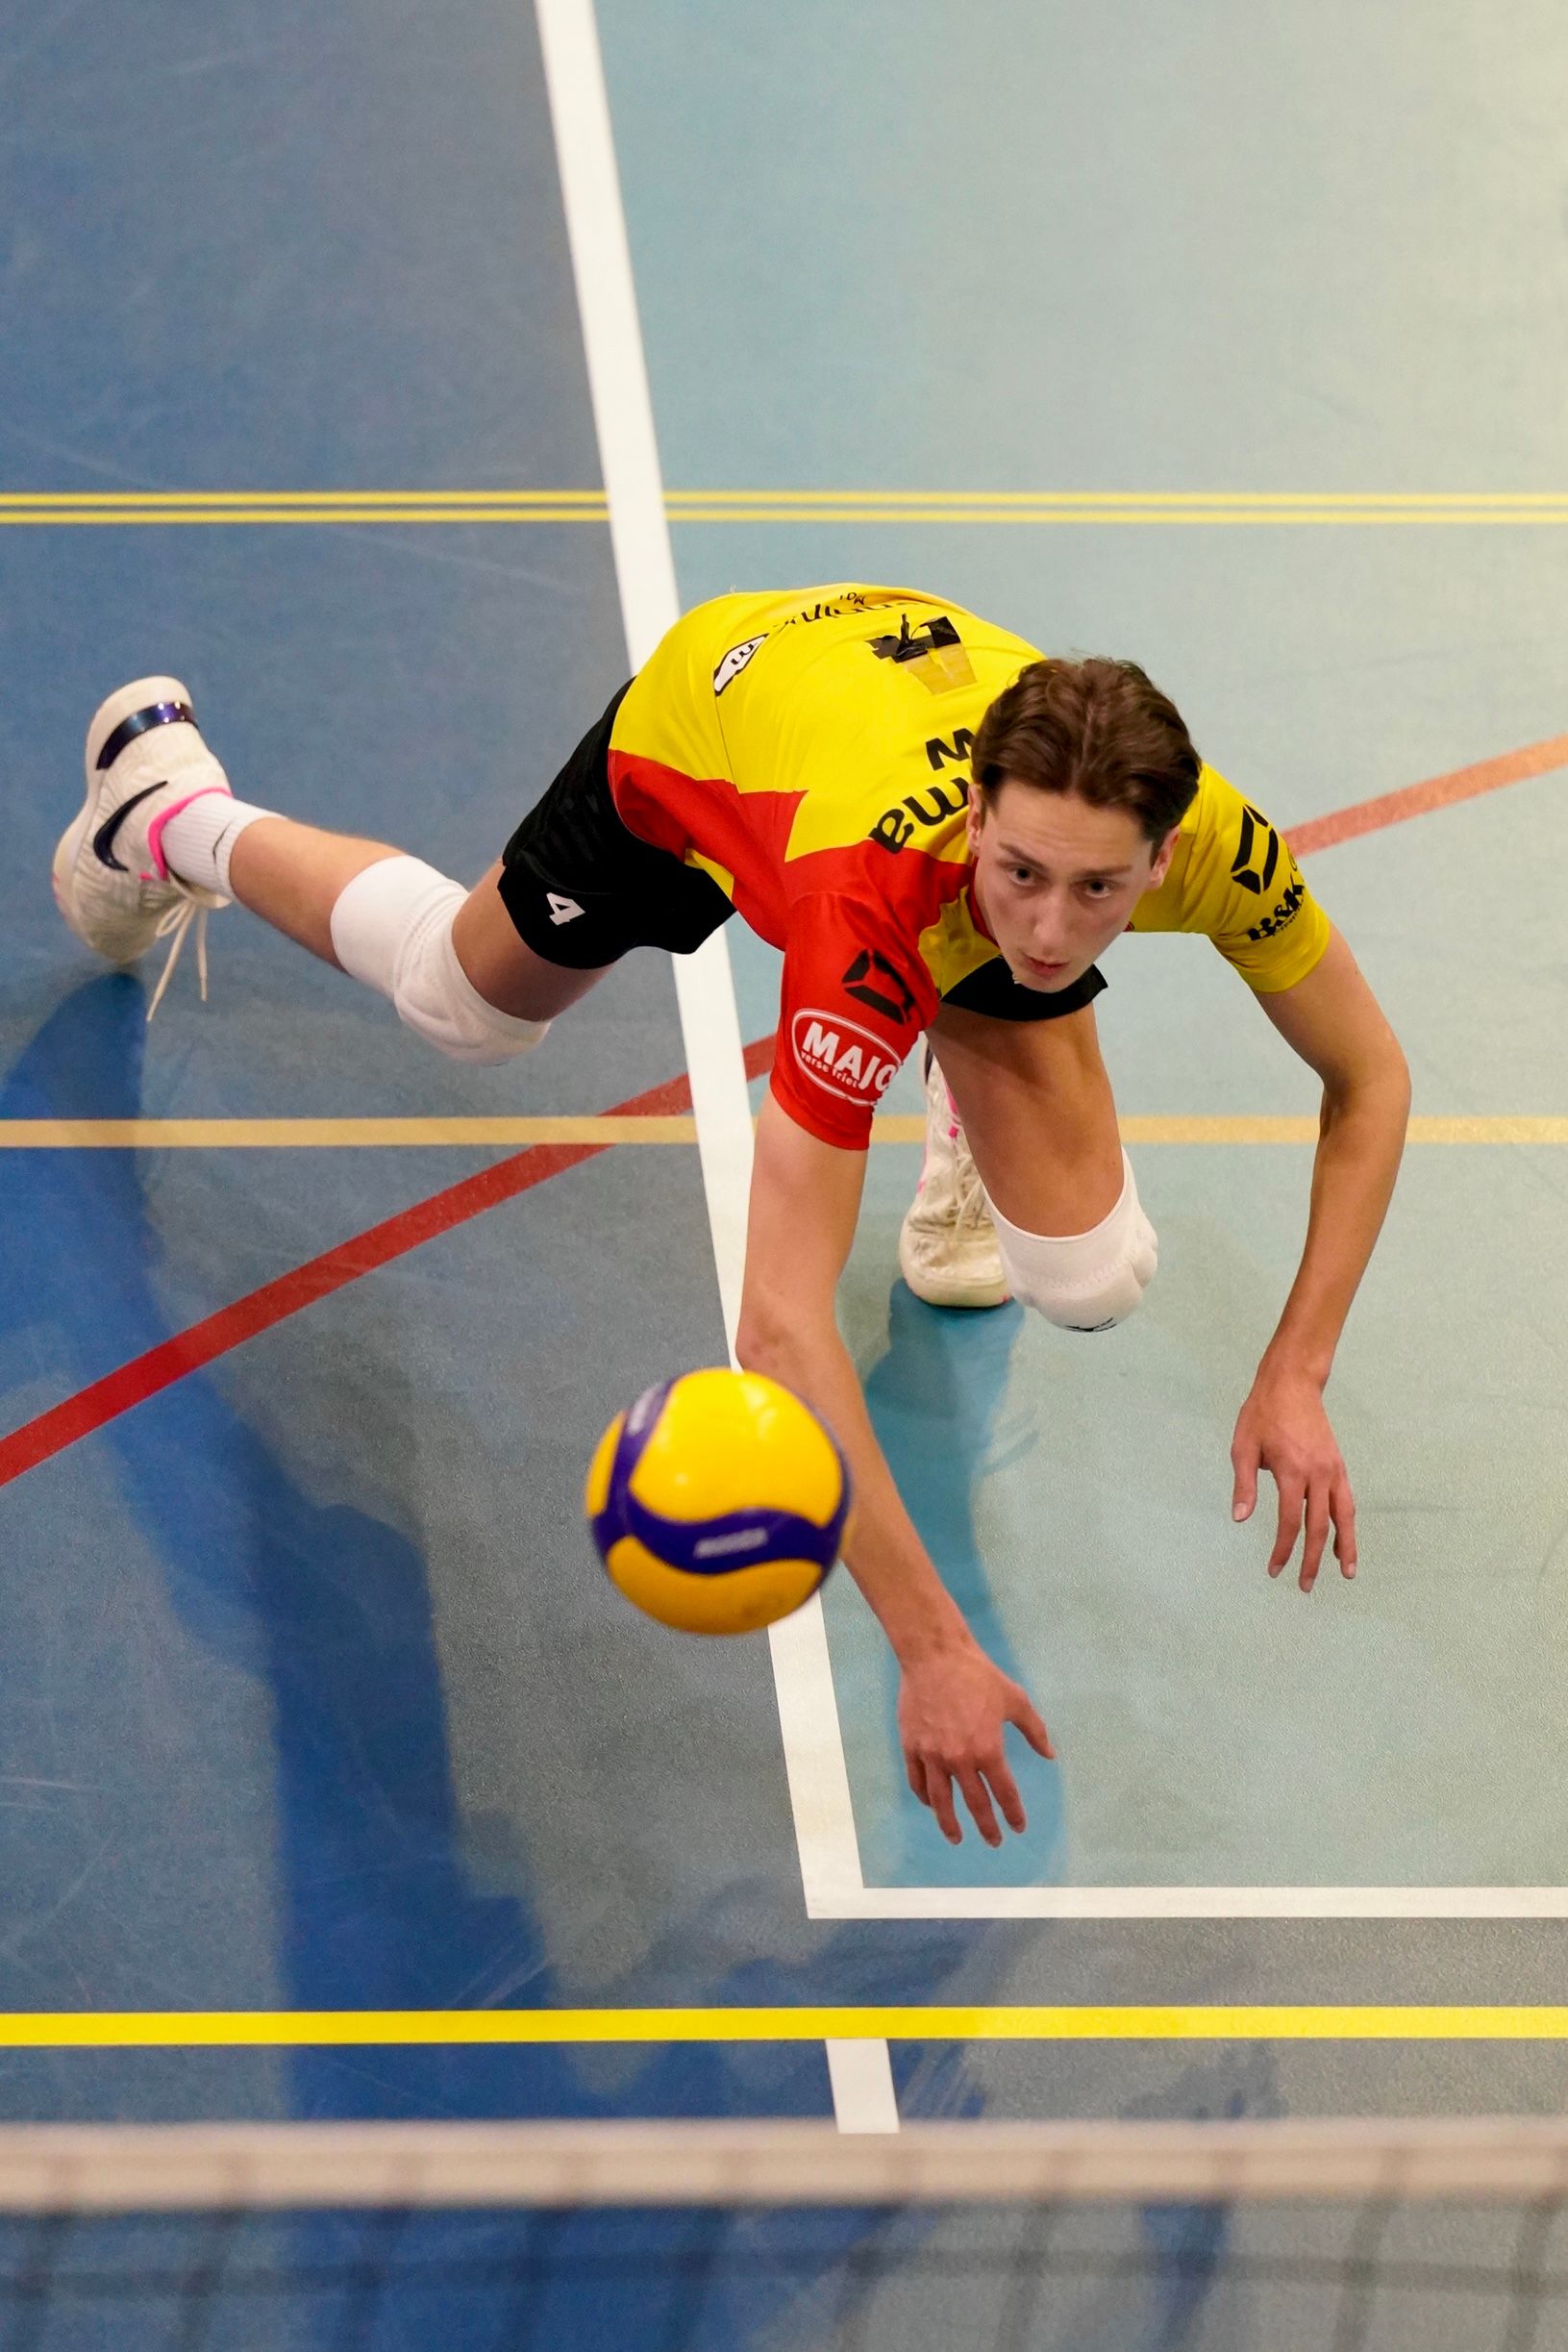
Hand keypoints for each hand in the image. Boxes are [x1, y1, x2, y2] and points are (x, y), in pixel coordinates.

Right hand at [898, 1642, 1053, 1846]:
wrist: (935, 1656)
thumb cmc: (978, 1676)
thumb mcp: (1015, 1700)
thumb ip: (1034, 1731)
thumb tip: (1050, 1755)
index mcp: (988, 1750)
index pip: (1004, 1792)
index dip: (1013, 1813)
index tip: (1018, 1826)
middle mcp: (960, 1760)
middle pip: (975, 1804)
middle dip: (986, 1826)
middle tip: (993, 1841)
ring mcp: (932, 1755)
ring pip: (941, 1801)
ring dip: (949, 1823)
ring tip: (956, 1837)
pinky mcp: (912, 1747)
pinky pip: (918, 1781)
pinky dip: (925, 1797)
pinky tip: (931, 1804)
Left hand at [1231, 1367, 1356, 1590]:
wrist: (1292, 1384)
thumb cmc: (1262, 1414)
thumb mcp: (1243, 1446)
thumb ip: (1244, 1485)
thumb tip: (1240, 1519)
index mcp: (1293, 1471)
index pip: (1289, 1522)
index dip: (1282, 1549)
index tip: (1274, 1569)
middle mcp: (1319, 1474)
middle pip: (1319, 1527)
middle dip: (1311, 1559)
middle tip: (1304, 1586)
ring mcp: (1333, 1470)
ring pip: (1344, 1517)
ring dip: (1344, 1547)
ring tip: (1345, 1573)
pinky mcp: (1339, 1465)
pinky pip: (1347, 1501)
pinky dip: (1348, 1524)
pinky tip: (1344, 1540)